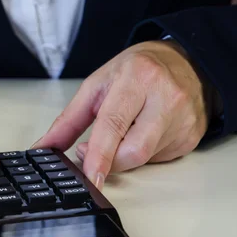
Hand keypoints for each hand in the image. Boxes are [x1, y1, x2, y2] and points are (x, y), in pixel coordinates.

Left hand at [34, 40, 211, 189]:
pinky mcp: (192, 136)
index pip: (114, 124)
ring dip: (125, 154)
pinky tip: (146, 130)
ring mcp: (184, 119)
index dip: (100, 155)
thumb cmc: (136, 70)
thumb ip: (68, 120)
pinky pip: (158, 158)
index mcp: (138, 78)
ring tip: (128, 128)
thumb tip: (44, 148)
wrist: (186, 60)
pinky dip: (144, 151)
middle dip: (109, 161)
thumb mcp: (97, 85)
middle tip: (96, 152)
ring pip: (145, 158)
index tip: (90, 177)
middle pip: (133, 150)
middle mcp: (166, 97)